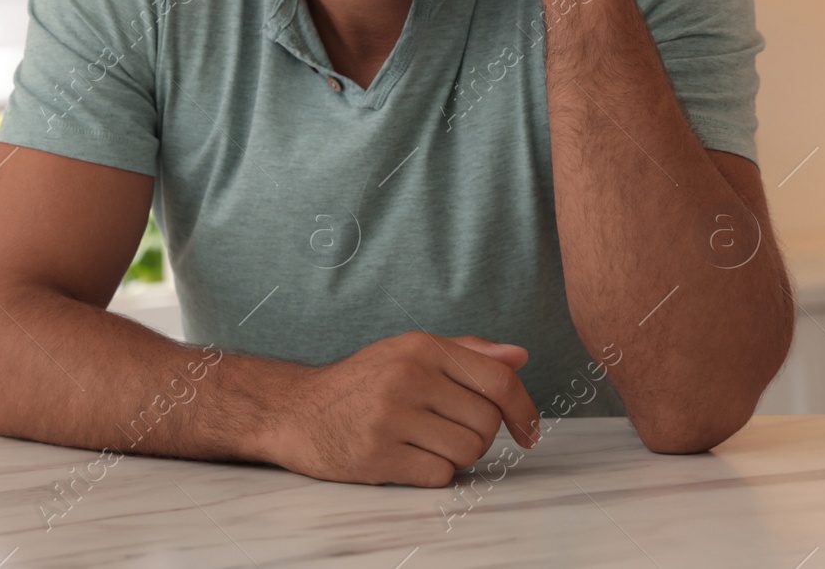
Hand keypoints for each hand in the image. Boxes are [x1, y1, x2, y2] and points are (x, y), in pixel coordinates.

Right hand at [265, 331, 540, 485]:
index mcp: (420, 347)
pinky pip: (440, 476)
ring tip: (423, 443)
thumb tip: (519, 357)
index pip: (498, 380)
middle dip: (477, 436)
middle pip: (486, 423)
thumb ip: (465, 353)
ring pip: (468, 452)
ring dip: (455, 457)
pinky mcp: (377, 454)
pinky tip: (406, 458)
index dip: (524, 410)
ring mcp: (390, 416)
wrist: (295, 410)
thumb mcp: (407, 353)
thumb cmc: (360, 383)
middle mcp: (406, 376)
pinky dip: (432, 473)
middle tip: (445, 431)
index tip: (528, 432)